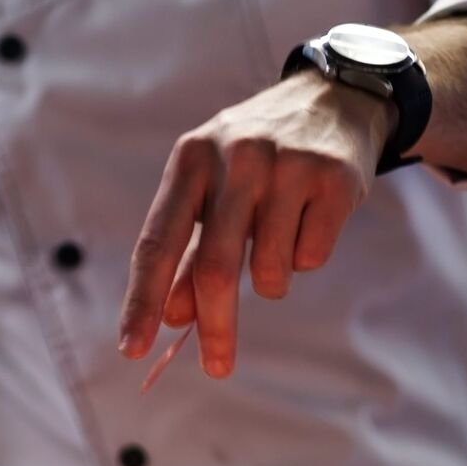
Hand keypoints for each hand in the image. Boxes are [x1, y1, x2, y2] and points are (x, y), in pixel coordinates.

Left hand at [118, 70, 394, 377]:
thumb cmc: (259, 157)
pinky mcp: (333, 179)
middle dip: (216, 327)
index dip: (142, 300)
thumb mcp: (214, 189)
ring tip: (280, 234)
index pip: (158, 242)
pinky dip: (308, 255)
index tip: (131, 347)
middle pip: (217, 269)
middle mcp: (235, 157)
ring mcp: (287, 166)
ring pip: (271, 271)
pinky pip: (311, 258)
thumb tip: (173, 317)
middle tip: (217, 367)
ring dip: (273, 277)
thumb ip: (191, 252)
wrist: (335, 98)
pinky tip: (311, 216)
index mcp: (191, 159)